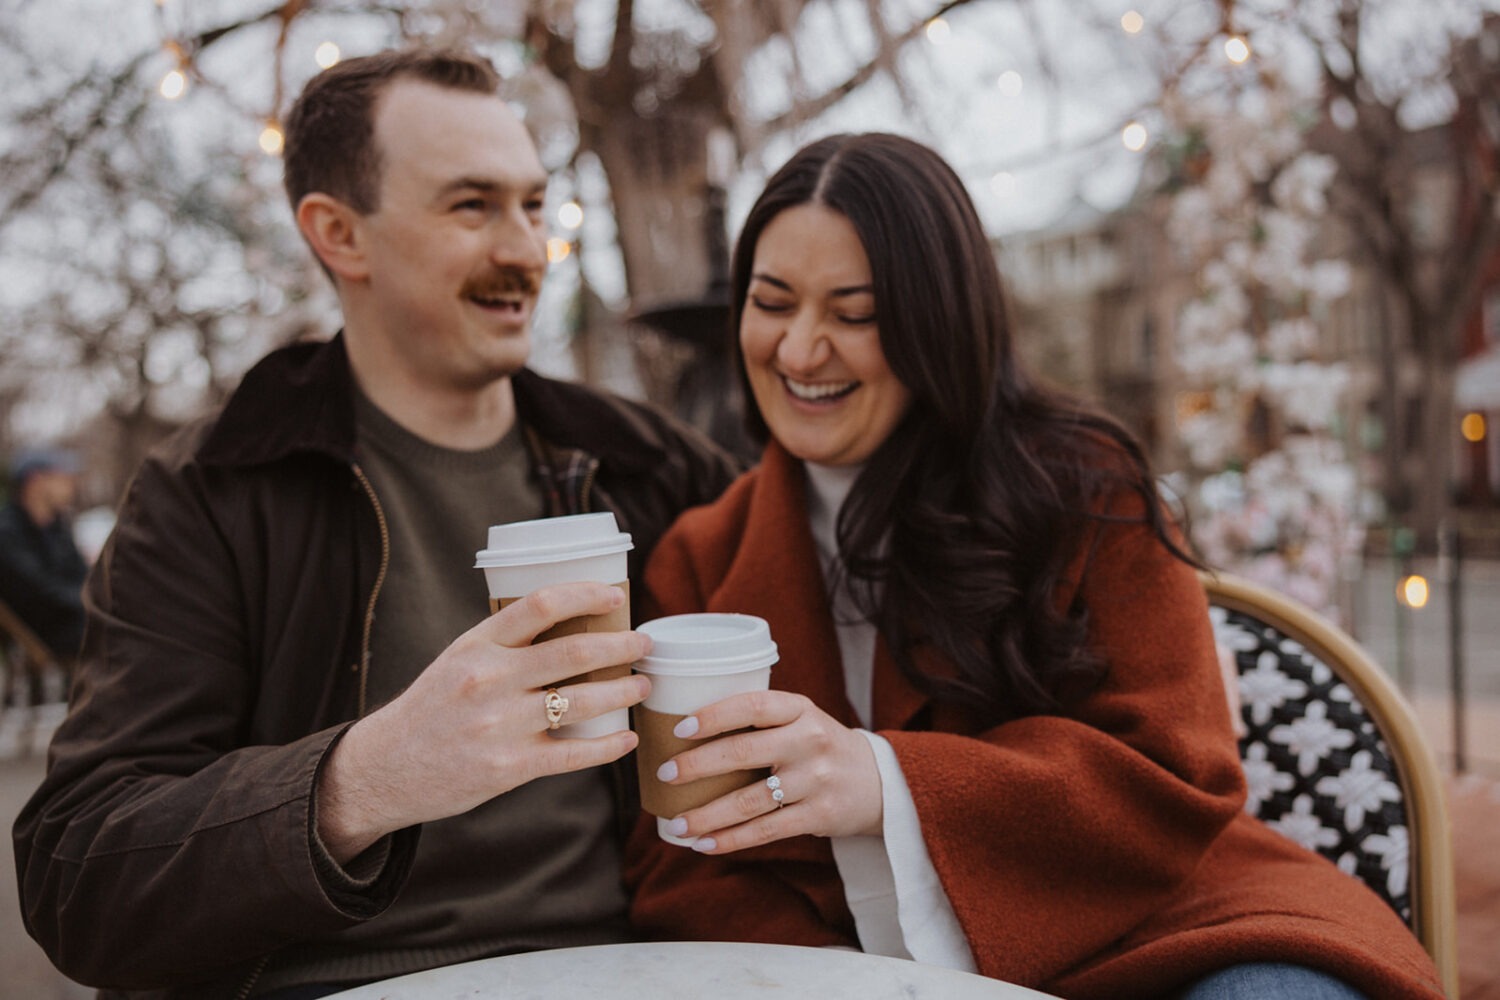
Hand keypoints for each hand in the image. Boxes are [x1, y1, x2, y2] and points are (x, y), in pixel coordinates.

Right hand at [316, 581, 651, 862]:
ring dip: (623, 692)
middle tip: (643, 645)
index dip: (586, 594)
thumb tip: (573, 623)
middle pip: (573, 651)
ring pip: (582, 702)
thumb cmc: (432, 707)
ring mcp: (501, 725)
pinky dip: (608, 746)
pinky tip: (626, 739)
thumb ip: (506, 643)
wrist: (387, 768)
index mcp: (477, 644)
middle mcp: (490, 680)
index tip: (617, 595)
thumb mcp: (459, 659)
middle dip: (621, 645)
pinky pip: (573, 754)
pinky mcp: (510, 767)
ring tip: (642, 686)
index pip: (540, 604)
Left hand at [655, 690, 882, 852]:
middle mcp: (809, 740)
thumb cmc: (820, 746)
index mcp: (800, 708)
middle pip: (744, 752)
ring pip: (749, 800)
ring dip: (706, 815)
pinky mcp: (819, 815)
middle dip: (697, 765)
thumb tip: (686, 731)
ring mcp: (815, 780)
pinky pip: (766, 830)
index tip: (680, 728)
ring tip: (675, 825)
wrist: (878, 781)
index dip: (714, 716)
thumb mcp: (800, 719)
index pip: (752, 706)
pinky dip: (730, 840)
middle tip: (664, 774)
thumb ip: (760, 721)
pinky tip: (703, 844)